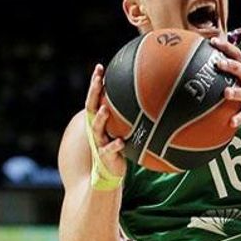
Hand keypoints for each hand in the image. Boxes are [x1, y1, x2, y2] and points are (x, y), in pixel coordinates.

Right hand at [85, 64, 125, 178]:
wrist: (110, 172)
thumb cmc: (118, 147)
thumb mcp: (121, 129)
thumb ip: (128, 116)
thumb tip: (149, 99)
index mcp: (99, 121)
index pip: (95, 98)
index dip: (95, 83)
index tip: (99, 67)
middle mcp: (96, 129)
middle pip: (92, 107)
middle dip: (94, 93)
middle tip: (98, 80)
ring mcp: (100, 142)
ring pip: (97, 128)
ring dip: (101, 119)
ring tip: (105, 110)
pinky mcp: (106, 156)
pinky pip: (109, 149)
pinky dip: (114, 145)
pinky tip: (120, 142)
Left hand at [210, 38, 240, 132]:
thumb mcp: (240, 83)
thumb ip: (225, 77)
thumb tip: (198, 71)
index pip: (237, 55)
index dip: (226, 47)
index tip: (212, 41)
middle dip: (231, 66)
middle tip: (218, 63)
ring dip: (236, 92)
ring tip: (226, 93)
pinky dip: (239, 118)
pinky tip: (231, 122)